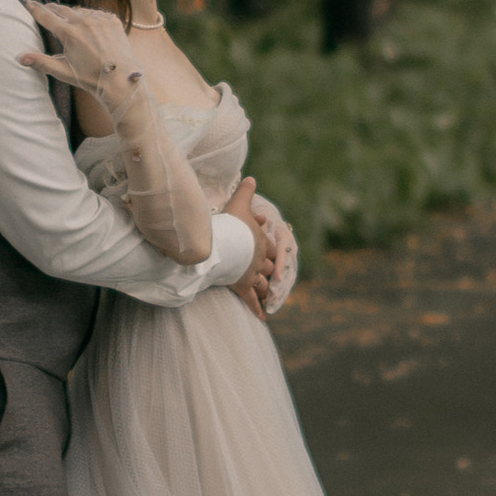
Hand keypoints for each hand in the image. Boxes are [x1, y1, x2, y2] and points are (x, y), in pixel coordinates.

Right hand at [25, 0, 134, 96]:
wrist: (119, 79)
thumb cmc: (89, 77)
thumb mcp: (62, 71)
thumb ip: (41, 62)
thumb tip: (20, 57)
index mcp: (69, 33)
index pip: (47, 16)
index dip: (36, 9)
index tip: (28, 3)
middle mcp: (84, 22)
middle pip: (62, 9)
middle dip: (52, 9)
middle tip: (46, 8)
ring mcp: (100, 19)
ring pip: (80, 11)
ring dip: (72, 15)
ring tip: (68, 20)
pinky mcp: (112, 20)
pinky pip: (96, 14)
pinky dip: (90, 18)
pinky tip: (88, 26)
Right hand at [228, 175, 274, 319]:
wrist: (222, 244)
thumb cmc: (231, 224)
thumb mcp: (239, 203)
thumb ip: (246, 191)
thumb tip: (251, 177)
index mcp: (260, 241)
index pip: (270, 247)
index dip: (270, 249)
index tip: (271, 253)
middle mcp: (259, 259)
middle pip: (269, 267)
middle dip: (270, 270)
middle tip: (272, 276)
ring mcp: (251, 274)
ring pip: (263, 283)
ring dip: (265, 289)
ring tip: (269, 295)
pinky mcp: (242, 286)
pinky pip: (251, 300)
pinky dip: (258, 309)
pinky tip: (264, 318)